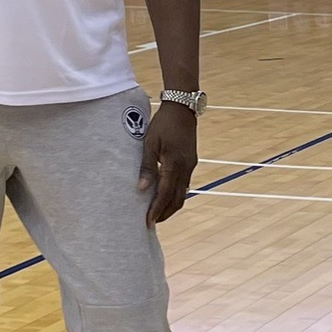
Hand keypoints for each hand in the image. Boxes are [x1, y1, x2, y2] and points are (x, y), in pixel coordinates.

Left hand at [138, 102, 197, 223]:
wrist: (182, 109)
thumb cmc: (162, 124)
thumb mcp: (150, 143)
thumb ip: (146, 167)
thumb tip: (141, 189)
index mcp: (174, 164)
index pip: (165, 194)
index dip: (157, 209)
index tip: (148, 221)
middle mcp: (185, 168)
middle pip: (177, 199)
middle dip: (165, 213)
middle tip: (152, 222)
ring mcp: (190, 166)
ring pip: (182, 194)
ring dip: (171, 206)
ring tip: (158, 213)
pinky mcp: (191, 162)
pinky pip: (184, 184)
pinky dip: (175, 195)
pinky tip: (165, 196)